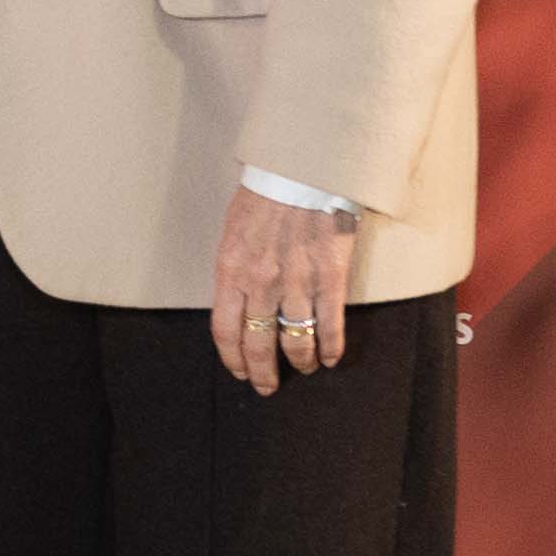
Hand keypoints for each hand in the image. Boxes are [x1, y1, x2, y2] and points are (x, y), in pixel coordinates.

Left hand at [207, 187, 360, 395]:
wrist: (304, 169)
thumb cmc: (266, 193)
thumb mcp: (235, 229)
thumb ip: (235, 267)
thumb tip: (238, 298)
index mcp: (231, 269)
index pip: (225, 330)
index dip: (232, 358)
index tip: (239, 371)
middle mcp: (261, 282)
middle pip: (258, 343)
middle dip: (262, 372)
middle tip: (267, 387)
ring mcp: (297, 283)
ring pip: (296, 340)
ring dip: (300, 362)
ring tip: (304, 369)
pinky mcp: (330, 278)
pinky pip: (329, 325)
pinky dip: (331, 347)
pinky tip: (331, 358)